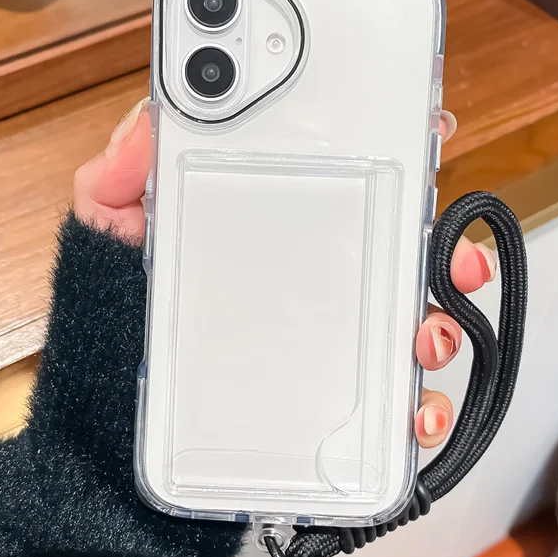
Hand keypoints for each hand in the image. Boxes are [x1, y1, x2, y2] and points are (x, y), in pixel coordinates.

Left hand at [74, 100, 495, 448]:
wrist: (112, 433)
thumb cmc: (115, 330)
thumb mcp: (106, 243)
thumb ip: (117, 181)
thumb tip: (150, 123)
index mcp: (271, 231)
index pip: (342, 183)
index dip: (392, 155)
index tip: (426, 136)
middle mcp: (309, 282)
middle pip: (397, 252)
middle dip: (442, 247)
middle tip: (451, 253)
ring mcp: (324, 342)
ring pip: (408, 322)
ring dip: (441, 324)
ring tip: (430, 336)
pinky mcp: (328, 404)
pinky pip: (389, 402)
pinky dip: (417, 408)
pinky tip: (412, 412)